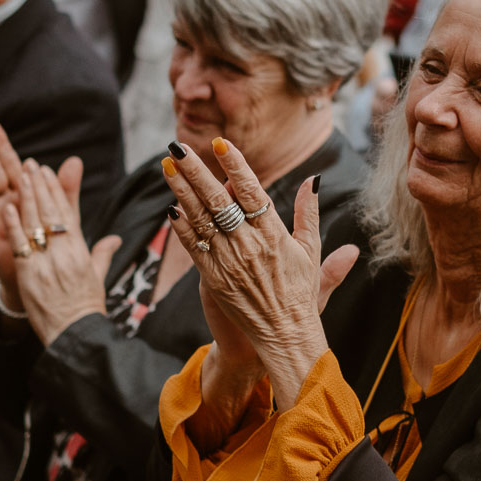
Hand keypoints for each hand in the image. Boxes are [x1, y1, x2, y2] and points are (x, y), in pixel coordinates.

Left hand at [2, 157, 119, 345]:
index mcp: (81, 252)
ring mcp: (46, 263)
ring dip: (27, 196)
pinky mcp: (29, 275)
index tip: (48, 172)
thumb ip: (102, 254)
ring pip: (35, 222)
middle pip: (50, 212)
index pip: (67, 213)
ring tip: (19, 175)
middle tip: (30, 164)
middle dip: (40, 186)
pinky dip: (14, 225)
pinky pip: (20, 245)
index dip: (56, 191)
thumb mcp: (97, 278)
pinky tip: (7, 207)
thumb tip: (114, 239)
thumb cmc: (86, 308)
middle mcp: (64, 253)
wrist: (75, 333)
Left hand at [162, 139, 358, 408]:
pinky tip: (171, 207)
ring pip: (201, 220)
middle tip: (177, 146)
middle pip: (218, 200)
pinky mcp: (213, 281)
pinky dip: (182, 227)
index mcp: (275, 236)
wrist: (284, 337)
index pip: (252, 192)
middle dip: (196, 170)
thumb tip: (313, 179)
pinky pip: (194, 248)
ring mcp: (229, 264)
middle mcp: (249, 247)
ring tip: (167, 166)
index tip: (220, 143)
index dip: (236, 166)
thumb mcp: (311, 251)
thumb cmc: (300, 293)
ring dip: (181, 191)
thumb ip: (309, 213)